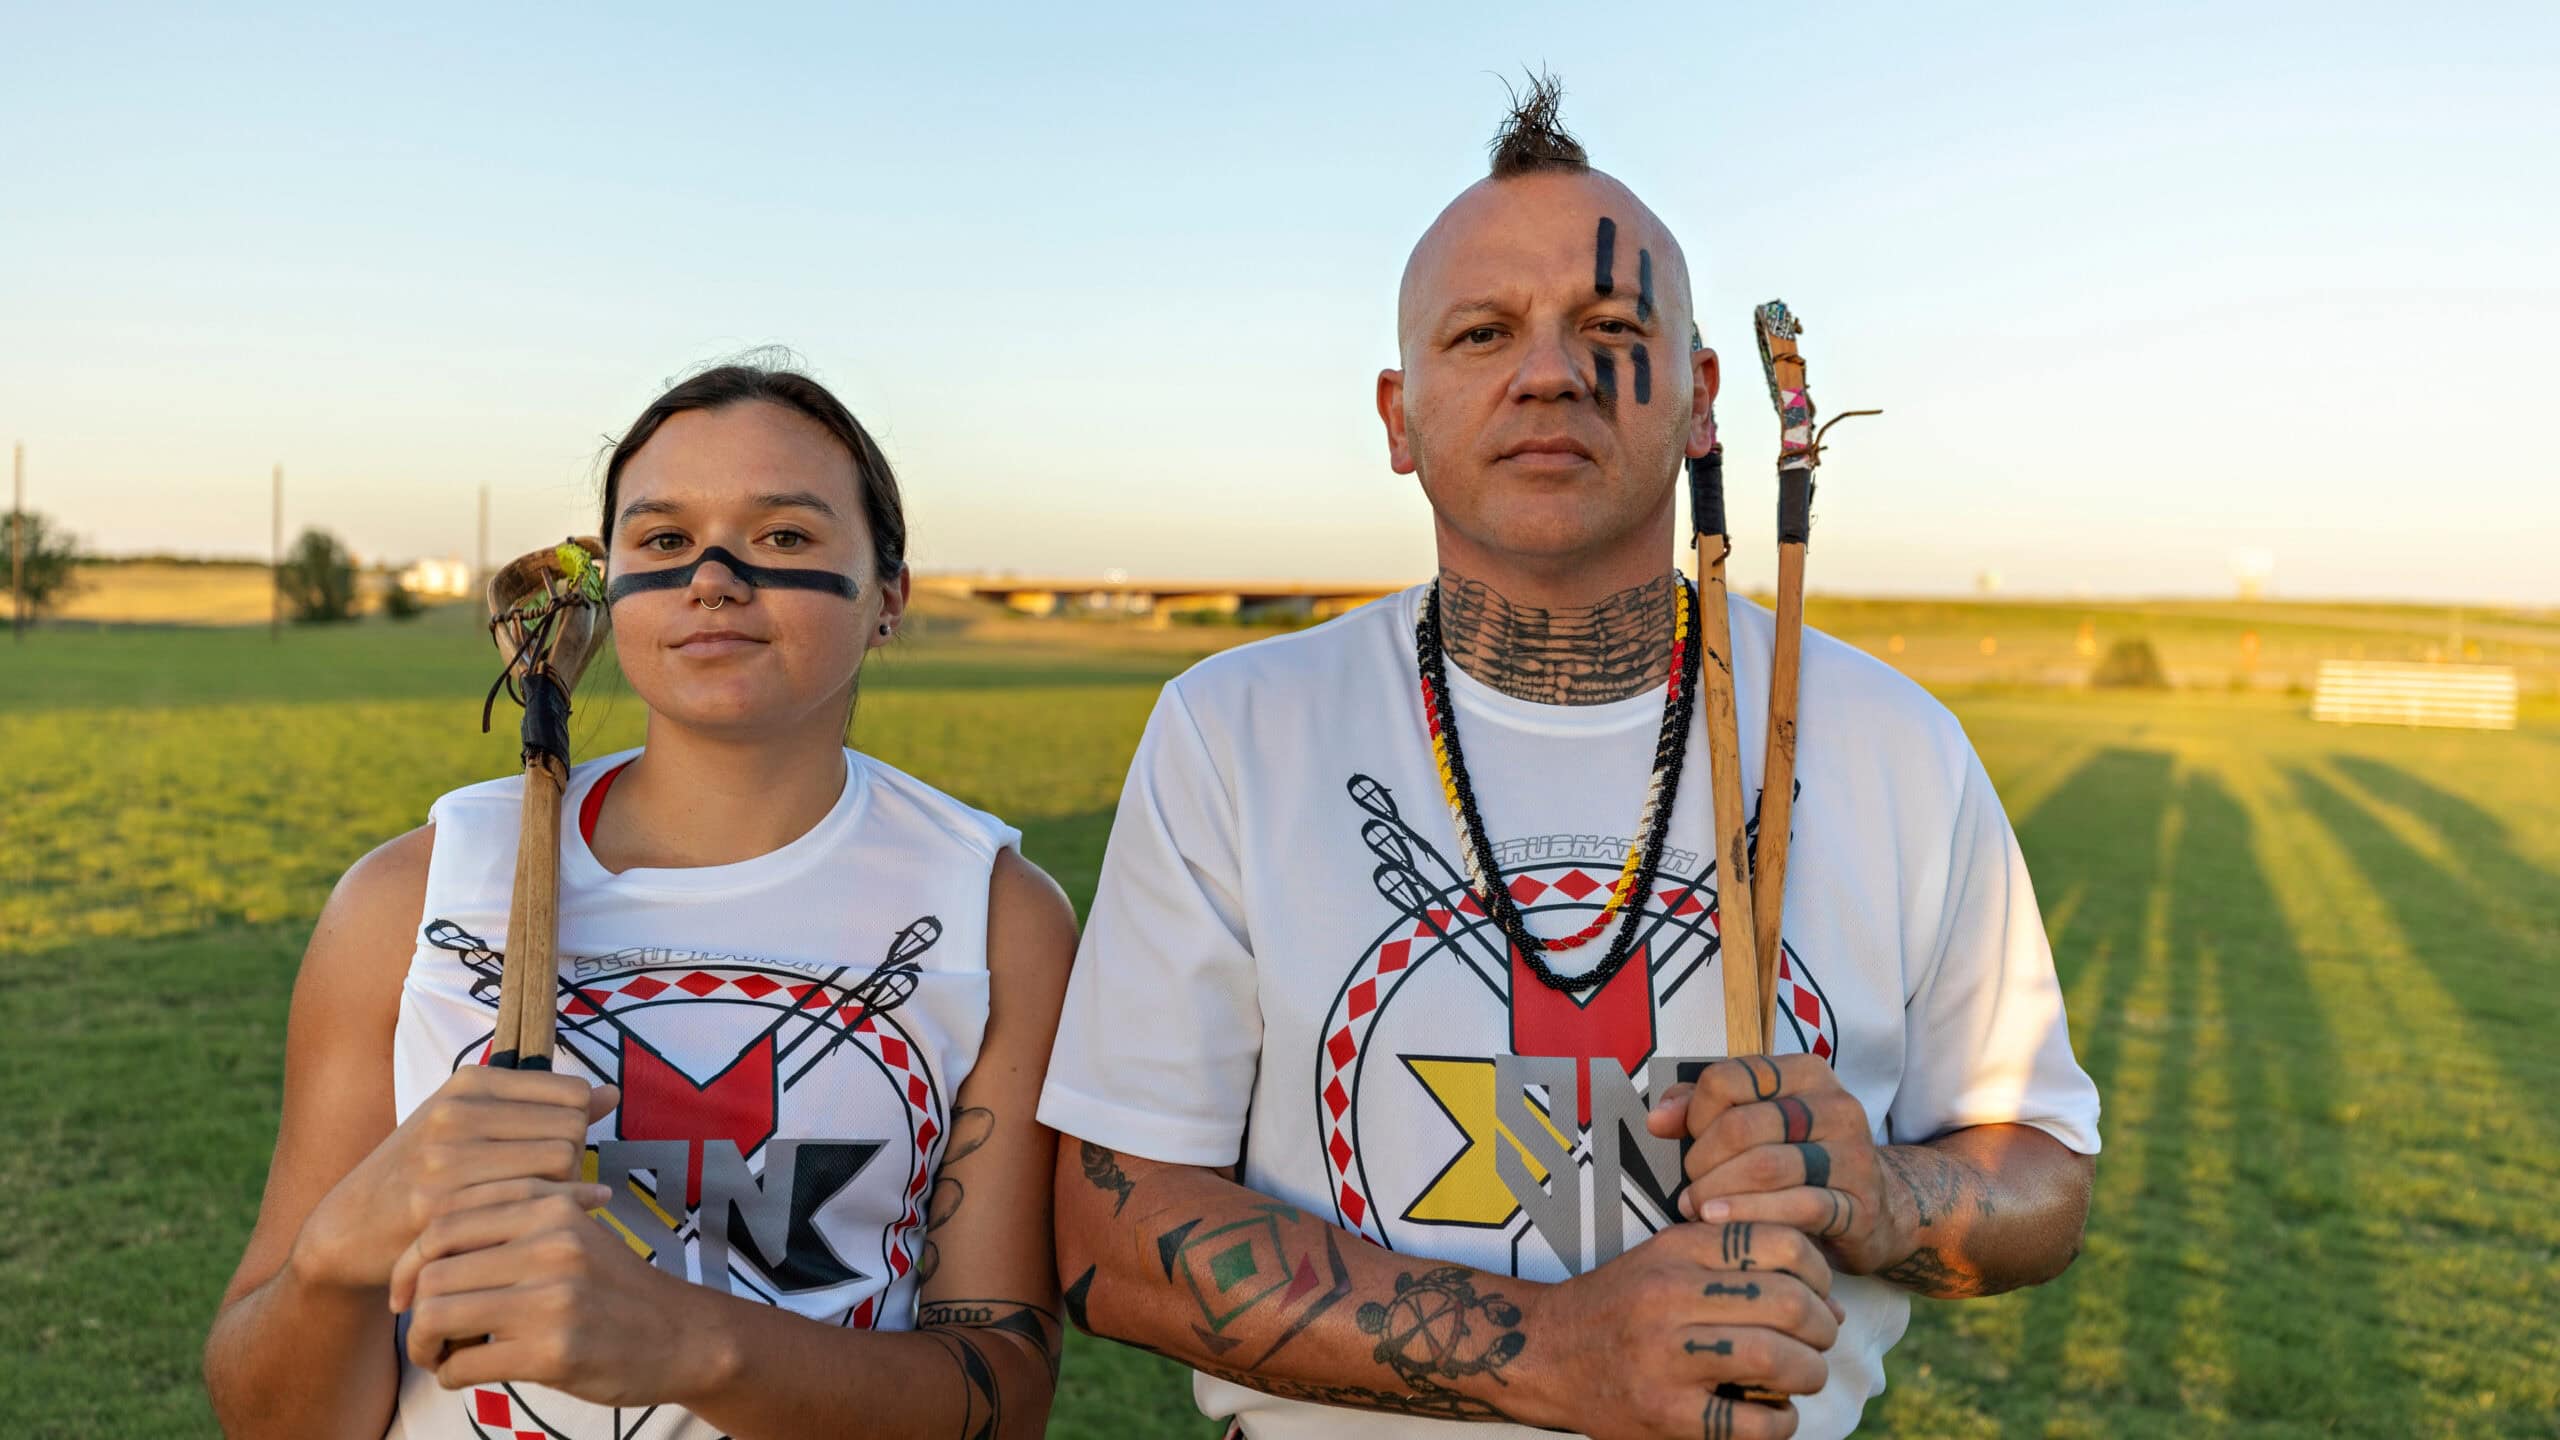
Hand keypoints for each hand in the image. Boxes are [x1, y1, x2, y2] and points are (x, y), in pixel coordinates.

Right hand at [292, 1066, 616, 1292]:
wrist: (350, 1228)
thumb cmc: (425, 1173)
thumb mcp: (474, 1125)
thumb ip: (542, 1107)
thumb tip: (611, 1093)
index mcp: (470, 1082)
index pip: (573, 1094)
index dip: (577, 1128)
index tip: (553, 1151)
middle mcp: (457, 1111)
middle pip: (572, 1129)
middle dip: (572, 1162)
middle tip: (546, 1187)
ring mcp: (446, 1158)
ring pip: (558, 1164)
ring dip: (559, 1191)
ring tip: (535, 1205)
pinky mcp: (441, 1206)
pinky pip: (530, 1203)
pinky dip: (552, 1216)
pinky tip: (545, 1226)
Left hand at [396, 1190, 706, 1406]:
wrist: (682, 1335)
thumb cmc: (613, 1286)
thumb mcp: (574, 1231)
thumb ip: (513, 1220)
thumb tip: (422, 1238)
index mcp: (551, 1208)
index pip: (445, 1219)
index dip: (409, 1259)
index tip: (409, 1289)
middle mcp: (551, 1246)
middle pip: (433, 1270)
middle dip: (413, 1307)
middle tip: (424, 1331)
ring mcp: (553, 1300)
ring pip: (437, 1315)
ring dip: (424, 1344)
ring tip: (439, 1354)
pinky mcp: (554, 1352)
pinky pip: (463, 1364)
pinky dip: (450, 1374)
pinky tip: (465, 1372)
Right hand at [1521, 1221, 1841, 1439]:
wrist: (1545, 1354)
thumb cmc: (1623, 1305)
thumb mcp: (1668, 1258)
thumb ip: (1739, 1263)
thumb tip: (1832, 1304)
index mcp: (1676, 1249)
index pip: (1779, 1242)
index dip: (1819, 1271)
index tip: (1817, 1294)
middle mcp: (1669, 1296)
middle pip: (1787, 1302)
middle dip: (1822, 1327)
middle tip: (1818, 1341)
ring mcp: (1665, 1358)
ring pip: (1776, 1358)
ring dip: (1809, 1372)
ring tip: (1801, 1376)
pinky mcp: (1664, 1415)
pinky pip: (1753, 1424)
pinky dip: (1781, 1421)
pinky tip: (1773, 1414)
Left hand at [1646, 1055, 1914, 1276]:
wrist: (1873, 1209)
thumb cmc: (1798, 1158)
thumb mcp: (1754, 1122)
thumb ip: (1700, 1109)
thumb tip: (1656, 1119)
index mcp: (1805, 1073)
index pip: (1728, 1077)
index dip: (1695, 1112)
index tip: (1688, 1140)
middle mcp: (1835, 1105)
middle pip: (1743, 1126)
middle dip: (1702, 1159)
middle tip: (1688, 1186)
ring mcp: (1852, 1154)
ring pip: (1766, 1167)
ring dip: (1717, 1191)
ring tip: (1694, 1208)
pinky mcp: (1859, 1204)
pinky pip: (1798, 1208)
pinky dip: (1750, 1215)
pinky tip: (1720, 1223)